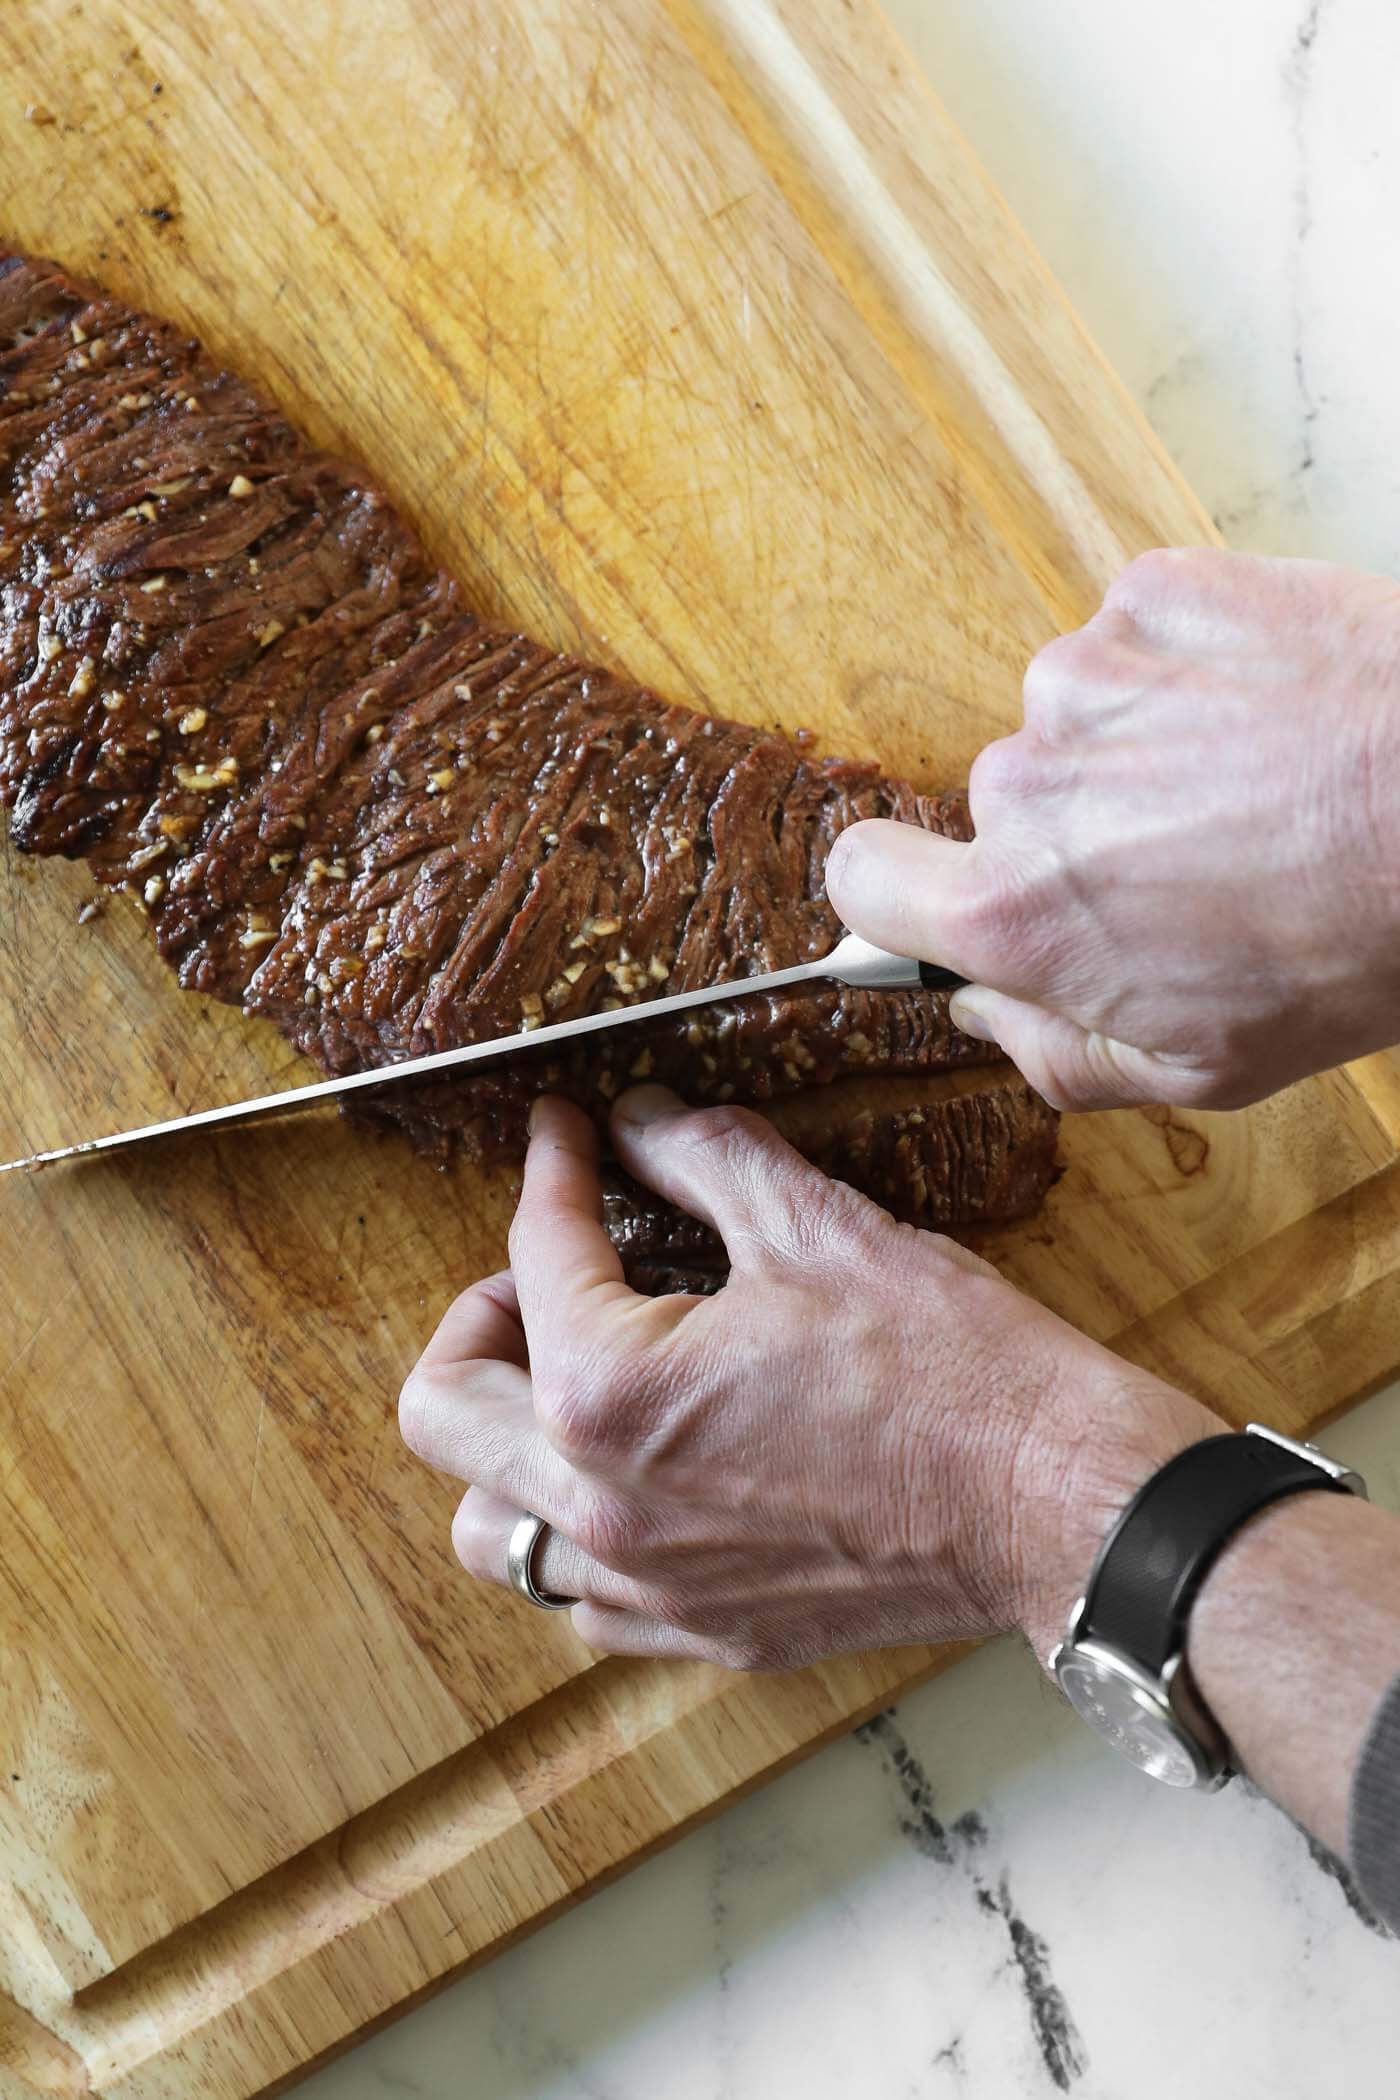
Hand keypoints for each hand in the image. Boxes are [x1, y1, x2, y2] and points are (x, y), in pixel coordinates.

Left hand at [398, 1090, 1219, 1669]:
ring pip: (492, 1524)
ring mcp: (649, 1584)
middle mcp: (601, 1504)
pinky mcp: (706, 1631)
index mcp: (608, 1390)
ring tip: (577, 1382)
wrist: (1054, 1503)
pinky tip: (644, 1474)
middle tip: (549, 1271)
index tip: (569, 1135)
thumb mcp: (817, 1225)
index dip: (552, 1169)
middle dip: (481, 1313)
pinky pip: (583, 1595)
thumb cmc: (952, 1371)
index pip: (534, 1254)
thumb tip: (643, 1121)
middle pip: (444, 1409)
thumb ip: (703, 1157)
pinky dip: (582, 1527)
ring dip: (508, 1440)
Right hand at [827, 549, 1399, 1109]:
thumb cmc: (1357, 946)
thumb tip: (982, 1009)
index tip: (952, 893)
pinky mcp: (1156, 594)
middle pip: (997, 804)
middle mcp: (1025, 782)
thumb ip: (1054, 1053)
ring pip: (1069, 717)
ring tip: (1249, 784)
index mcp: (1016, 912)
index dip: (904, 891)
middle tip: (1188, 857)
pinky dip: (1186, 670)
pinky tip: (1266, 715)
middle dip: (1071, 830)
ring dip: (1135, 747)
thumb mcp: (1201, 1068)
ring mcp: (1087, 672)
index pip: (862, 877)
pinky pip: (1133, 638)